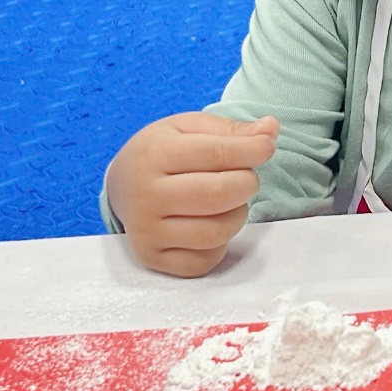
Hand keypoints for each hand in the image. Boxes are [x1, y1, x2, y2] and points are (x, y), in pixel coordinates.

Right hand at [105, 112, 278, 277]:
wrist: (121, 185)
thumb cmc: (162, 153)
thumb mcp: (189, 128)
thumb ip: (231, 130)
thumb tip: (270, 130)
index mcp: (154, 154)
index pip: (218, 154)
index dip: (254, 150)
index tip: (266, 147)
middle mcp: (146, 195)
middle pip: (219, 195)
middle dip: (247, 184)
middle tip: (244, 178)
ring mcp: (146, 231)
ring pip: (216, 233)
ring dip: (237, 216)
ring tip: (228, 201)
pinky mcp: (151, 258)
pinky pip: (203, 261)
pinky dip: (219, 246)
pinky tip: (210, 225)